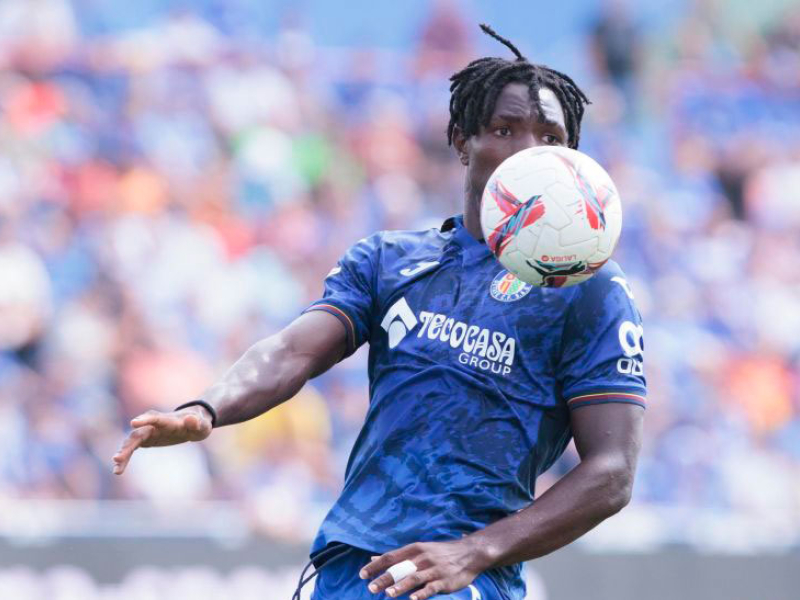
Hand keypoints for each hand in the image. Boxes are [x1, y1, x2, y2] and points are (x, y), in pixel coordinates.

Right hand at [112, 406, 212, 474]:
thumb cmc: (199, 423)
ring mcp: (149, 431)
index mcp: (168, 420)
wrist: (192, 422)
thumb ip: (197, 422)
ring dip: (123, 453)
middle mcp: (154, 424)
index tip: (133, 423)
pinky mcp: (146, 439)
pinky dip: (125, 458)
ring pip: (132, 441)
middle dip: (128, 445)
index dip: (145, 420)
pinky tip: (118, 470)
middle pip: (139, 433)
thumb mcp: (203, 425)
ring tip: (116, 468)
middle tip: (117, 458)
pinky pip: (132, 448)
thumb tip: (191, 419)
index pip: (156, 418)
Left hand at [359, 538, 487, 599]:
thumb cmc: (440, 553)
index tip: (362, 575)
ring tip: (388, 594)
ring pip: (414, 578)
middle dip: (384, 578)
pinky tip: (412, 599)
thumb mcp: (418, 550)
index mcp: (414, 549)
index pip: (390, 557)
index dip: (376, 566)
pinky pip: (431, 588)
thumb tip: (374, 559)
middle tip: (370, 588)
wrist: (469, 553)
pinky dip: (421, 594)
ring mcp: (434, 569)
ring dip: (400, 587)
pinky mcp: (445, 581)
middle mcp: (422, 558)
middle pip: (400, 568)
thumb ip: (397, 557)